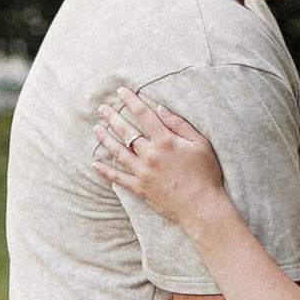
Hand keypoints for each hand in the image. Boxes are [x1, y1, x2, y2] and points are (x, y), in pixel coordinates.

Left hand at [94, 83, 228, 231]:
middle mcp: (150, 155)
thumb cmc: (206, 174)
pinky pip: (118, 178)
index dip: (131, 101)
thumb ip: (179, 124)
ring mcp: (143, 172)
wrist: (202, 207)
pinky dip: (105, 170)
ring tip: (96, 128)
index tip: (121, 91)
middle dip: (112, 117)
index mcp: (166, 141)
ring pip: (118, 152)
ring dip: (105, 138)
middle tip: (102, 108)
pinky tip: (94, 163)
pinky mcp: (140, 188)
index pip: (144, 115)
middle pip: (126, 131)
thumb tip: (160, 108)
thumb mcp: (200, 144)